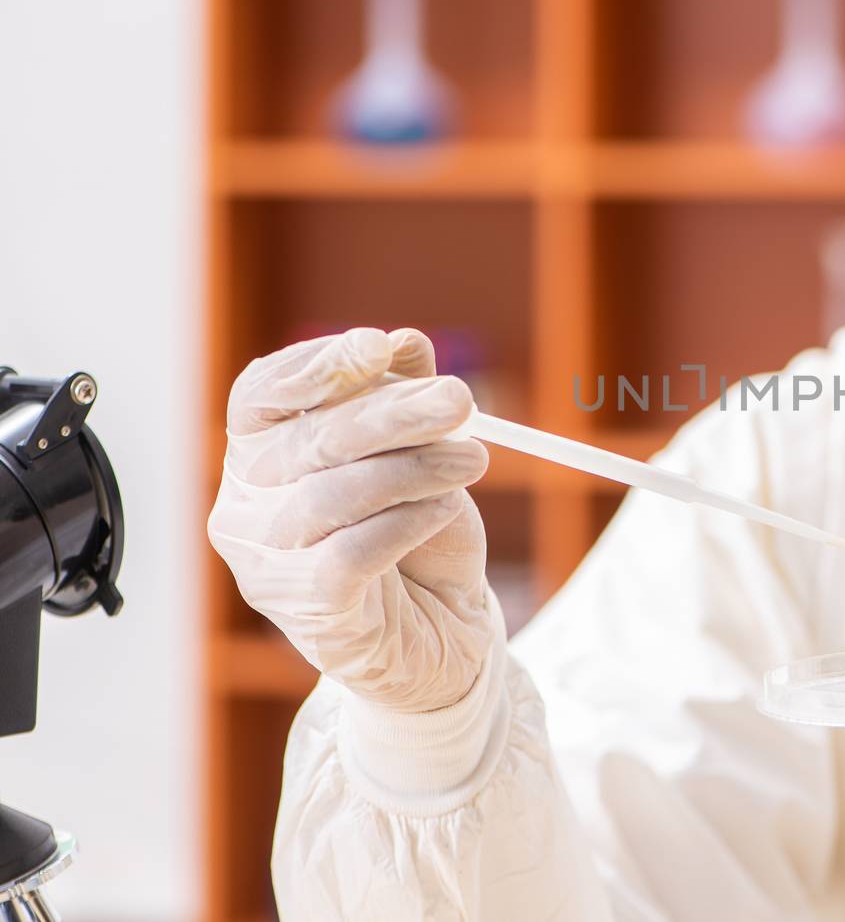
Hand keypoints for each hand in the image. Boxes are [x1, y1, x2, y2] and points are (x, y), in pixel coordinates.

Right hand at [208, 327, 495, 712]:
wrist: (443, 629)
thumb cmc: (417, 533)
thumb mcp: (416, 452)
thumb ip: (401, 395)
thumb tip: (406, 344)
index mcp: (258, 455)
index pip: (261, 396)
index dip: (317, 367)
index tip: (379, 347)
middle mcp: (245, 508)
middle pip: (307, 441)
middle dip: (391, 413)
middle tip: (460, 400)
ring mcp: (267, 564)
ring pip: (332, 497)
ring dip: (413, 469)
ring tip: (471, 460)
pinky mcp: (309, 610)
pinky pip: (352, 553)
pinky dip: (406, 523)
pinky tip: (444, 510)